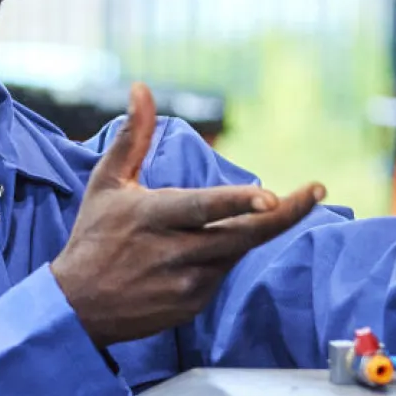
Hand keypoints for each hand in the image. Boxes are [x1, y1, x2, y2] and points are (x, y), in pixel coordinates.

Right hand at [50, 84, 325, 346]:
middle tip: (318, 190)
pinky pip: (224, 272)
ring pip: (237, 251)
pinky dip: (226, 254)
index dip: (239, 203)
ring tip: (273, 209)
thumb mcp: (107, 183)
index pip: (204, 208)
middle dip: (286, 214)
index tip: (274, 197)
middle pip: (242, 236)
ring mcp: (187, 283)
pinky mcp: (194, 304)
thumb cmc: (94, 237)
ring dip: (254, 229)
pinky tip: (207, 248)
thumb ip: (133, 136)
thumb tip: (142, 87)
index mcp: (153, 217)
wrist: (77, 309)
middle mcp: (174, 252)